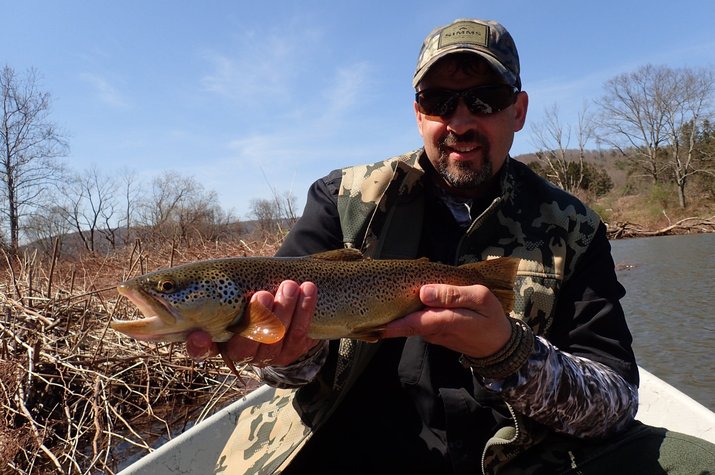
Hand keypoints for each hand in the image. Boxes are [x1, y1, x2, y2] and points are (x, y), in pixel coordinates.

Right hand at [186, 280, 318, 366]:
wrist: (285, 303)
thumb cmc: (248, 291)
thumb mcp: (230, 289)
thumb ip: (215, 289)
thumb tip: (177, 280)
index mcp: (217, 337)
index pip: (201, 350)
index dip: (199, 347)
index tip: (200, 335)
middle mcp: (240, 352)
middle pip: (244, 347)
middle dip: (256, 319)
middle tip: (263, 294)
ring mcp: (267, 355)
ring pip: (275, 339)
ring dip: (284, 310)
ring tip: (289, 285)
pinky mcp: (291, 351)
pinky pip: (299, 333)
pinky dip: (305, 310)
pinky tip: (308, 290)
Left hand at [380, 284, 511, 357]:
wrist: (498, 345)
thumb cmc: (490, 318)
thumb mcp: (480, 299)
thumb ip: (452, 295)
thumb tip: (424, 292)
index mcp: (445, 321)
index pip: (413, 323)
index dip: (392, 323)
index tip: (372, 322)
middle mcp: (433, 331)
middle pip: (405, 323)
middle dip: (386, 316)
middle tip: (367, 304)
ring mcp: (431, 334)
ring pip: (410, 322)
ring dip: (396, 311)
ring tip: (381, 295)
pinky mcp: (432, 333)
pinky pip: (417, 321)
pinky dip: (408, 312)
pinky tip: (402, 298)